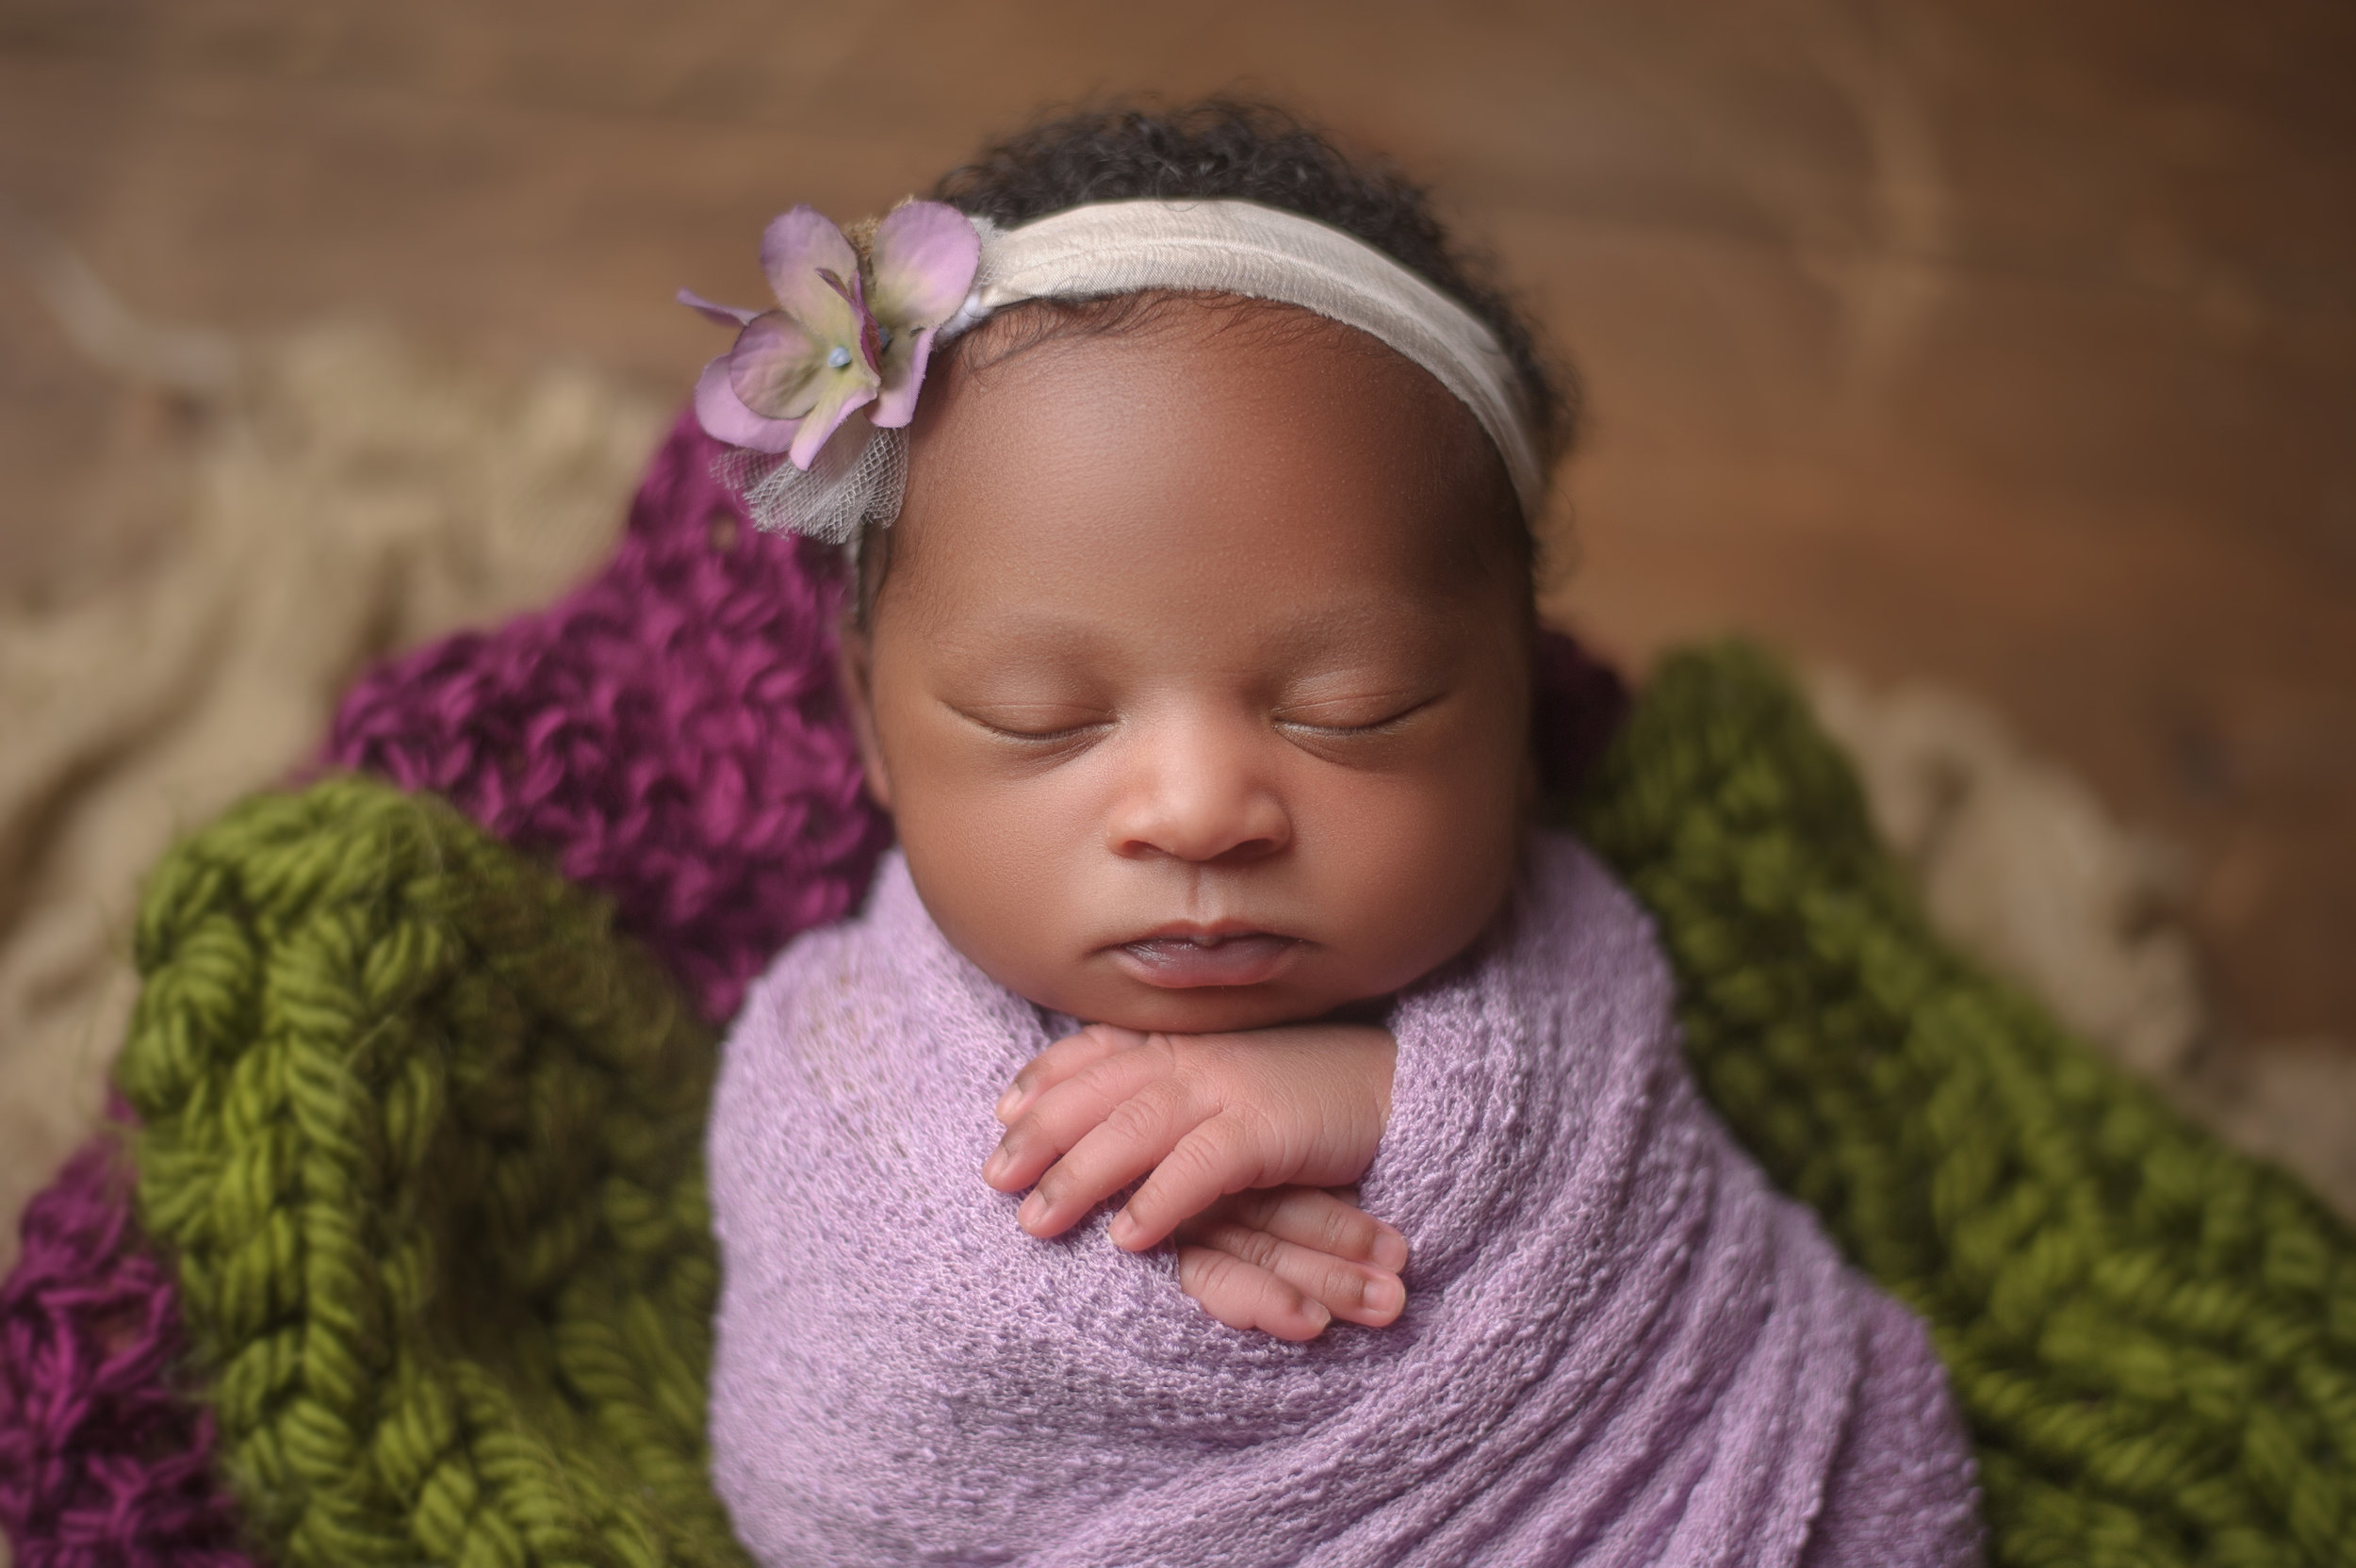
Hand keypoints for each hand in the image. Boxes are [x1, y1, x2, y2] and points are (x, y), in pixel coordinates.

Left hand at [983, 1022, 1401, 1327]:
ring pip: (1133, 1129)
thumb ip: (1175, 1093)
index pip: (1097, 1052)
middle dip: (1039, 1136)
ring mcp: (1230, 1089)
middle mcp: (1196, 1059)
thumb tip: (1109, 1124)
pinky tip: (1127, 1237)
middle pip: (1097, 1092)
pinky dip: (1161, 1199)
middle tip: (993, 1179)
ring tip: (1037, 1223)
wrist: (1395, 1087)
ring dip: (1078, 1177)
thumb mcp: (1231, 1080)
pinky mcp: (1267, 1130)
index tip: (1001, 1114)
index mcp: (1184, 1043)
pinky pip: (1201, 1166)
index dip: (1045, 1081)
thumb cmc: (1308, 1093)